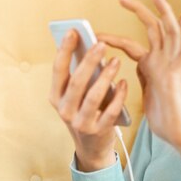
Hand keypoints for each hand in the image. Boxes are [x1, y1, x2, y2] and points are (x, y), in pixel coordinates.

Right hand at [48, 30, 127, 171]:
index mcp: (55, 97)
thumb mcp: (76, 97)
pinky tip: (124, 82)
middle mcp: (64, 110)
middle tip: (101, 44)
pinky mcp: (98, 132)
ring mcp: (80, 123)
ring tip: (116, 61)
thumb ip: (79, 76)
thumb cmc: (85, 113)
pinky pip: (111, 111)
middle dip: (89, 60)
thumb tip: (88, 47)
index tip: (73, 31)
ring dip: (105, 76)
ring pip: (93, 96)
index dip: (64, 50)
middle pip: (77, 81)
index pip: (58, 70)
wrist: (92, 149)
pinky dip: (119, 96)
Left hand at [98, 0, 180, 167]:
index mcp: (152, 67)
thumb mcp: (143, 93)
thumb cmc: (163, 118)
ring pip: (171, 33)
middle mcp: (163, 62)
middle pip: (153, 29)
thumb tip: (126, 70)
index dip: (115, 38)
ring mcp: (172, 67)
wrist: (179, 134)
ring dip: (164, 13)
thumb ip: (138, 78)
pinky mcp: (177, 76)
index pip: (132, 45)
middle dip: (139, 11)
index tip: (97, 34)